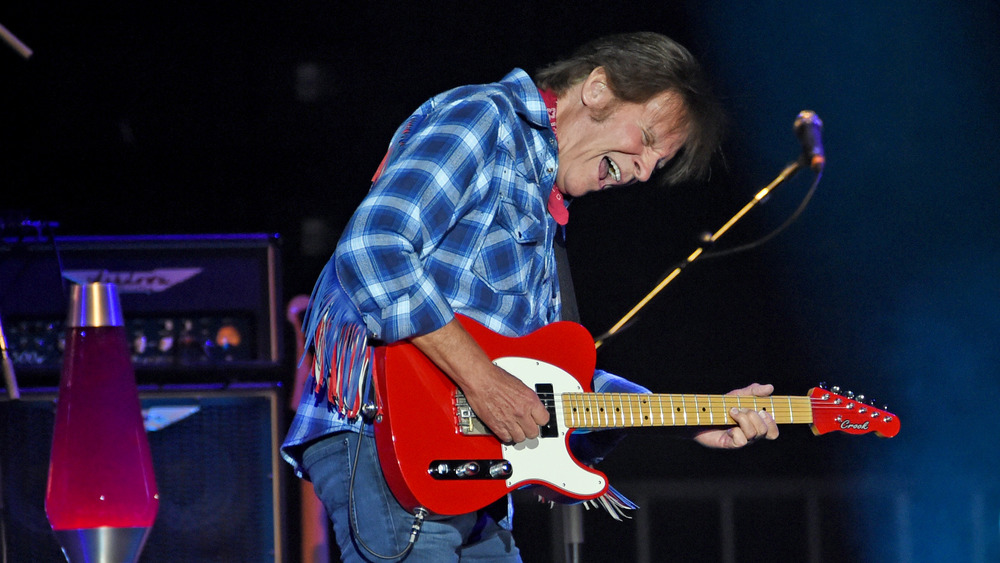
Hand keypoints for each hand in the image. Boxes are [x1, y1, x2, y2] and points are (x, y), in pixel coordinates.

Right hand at [410, 318, 548, 443]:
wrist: (480, 378)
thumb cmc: (495, 378)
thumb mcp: (520, 385)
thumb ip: (528, 399)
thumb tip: (533, 407)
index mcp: (530, 400)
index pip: (544, 420)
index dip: (539, 420)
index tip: (536, 420)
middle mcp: (521, 411)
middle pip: (533, 432)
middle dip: (529, 429)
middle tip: (525, 425)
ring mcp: (509, 420)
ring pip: (520, 438)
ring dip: (518, 434)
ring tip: (514, 428)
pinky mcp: (497, 426)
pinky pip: (507, 438)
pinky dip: (506, 435)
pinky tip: (505, 429)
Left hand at [693, 383, 778, 448]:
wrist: (700, 413)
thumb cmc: (721, 406)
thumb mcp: (738, 396)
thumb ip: (754, 391)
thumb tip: (771, 387)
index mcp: (755, 426)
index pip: (773, 432)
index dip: (772, 423)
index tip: (762, 411)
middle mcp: (750, 435)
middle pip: (764, 430)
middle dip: (754, 416)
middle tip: (740, 408)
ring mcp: (741, 440)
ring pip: (754, 433)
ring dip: (743, 419)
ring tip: (731, 412)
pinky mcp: (730, 444)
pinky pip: (742, 441)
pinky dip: (736, 431)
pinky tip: (728, 428)